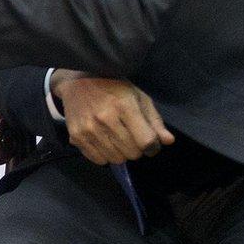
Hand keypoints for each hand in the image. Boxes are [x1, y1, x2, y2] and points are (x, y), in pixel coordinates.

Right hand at [51, 70, 174, 164]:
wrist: (77, 83)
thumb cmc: (113, 88)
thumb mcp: (139, 97)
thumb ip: (154, 120)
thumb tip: (168, 141)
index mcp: (125, 106)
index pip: (146, 141)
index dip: (153, 146)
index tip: (151, 143)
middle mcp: (105, 119)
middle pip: (132, 153)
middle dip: (136, 149)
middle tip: (131, 137)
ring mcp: (88, 129)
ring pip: (116, 159)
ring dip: (120, 152)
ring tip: (116, 138)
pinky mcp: (76, 137)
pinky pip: (98, 160)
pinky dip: (104, 155)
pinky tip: (103, 141)